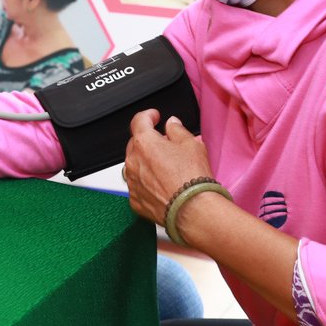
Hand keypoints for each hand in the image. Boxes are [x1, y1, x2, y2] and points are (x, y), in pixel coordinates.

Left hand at [122, 109, 211, 225]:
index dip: (148, 116)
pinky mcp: (136, 201)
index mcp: (144, 143)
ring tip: (167, 169)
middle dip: (149, 142)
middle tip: (166, 146)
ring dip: (146, 163)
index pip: (139, 121)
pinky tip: (162, 186)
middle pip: (136, 144)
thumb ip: (177, 130)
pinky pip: (138, 187)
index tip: (154, 116)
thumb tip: (172, 124)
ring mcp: (133, 182)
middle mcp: (133, 161)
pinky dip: (146, 184)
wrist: (193, 210)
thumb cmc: (192, 179)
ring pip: (135, 166)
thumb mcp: (191, 144)